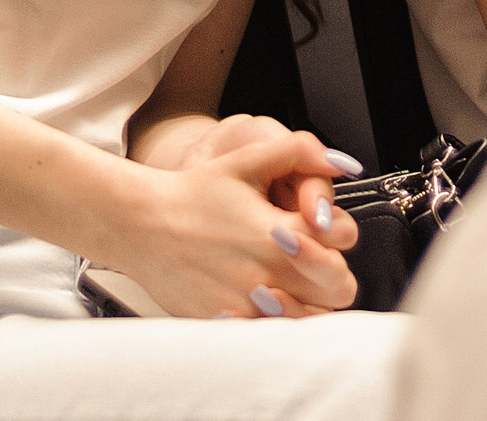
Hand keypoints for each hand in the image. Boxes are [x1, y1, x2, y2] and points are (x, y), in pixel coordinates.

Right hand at [102, 128, 359, 319]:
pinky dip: (276, 321)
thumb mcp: (247, 159)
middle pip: (337, 290)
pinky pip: (272, 334)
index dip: (338, 237)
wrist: (141, 224)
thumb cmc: (194, 193)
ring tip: (289, 279)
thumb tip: (344, 164)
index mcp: (279, 232)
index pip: (339, 246)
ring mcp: (248, 303)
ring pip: (310, 319)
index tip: (321, 229)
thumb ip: (300, 152)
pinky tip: (264, 299)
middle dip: (334, 274)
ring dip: (310, 300)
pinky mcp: (228, 322)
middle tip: (315, 260)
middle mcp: (267, 273)